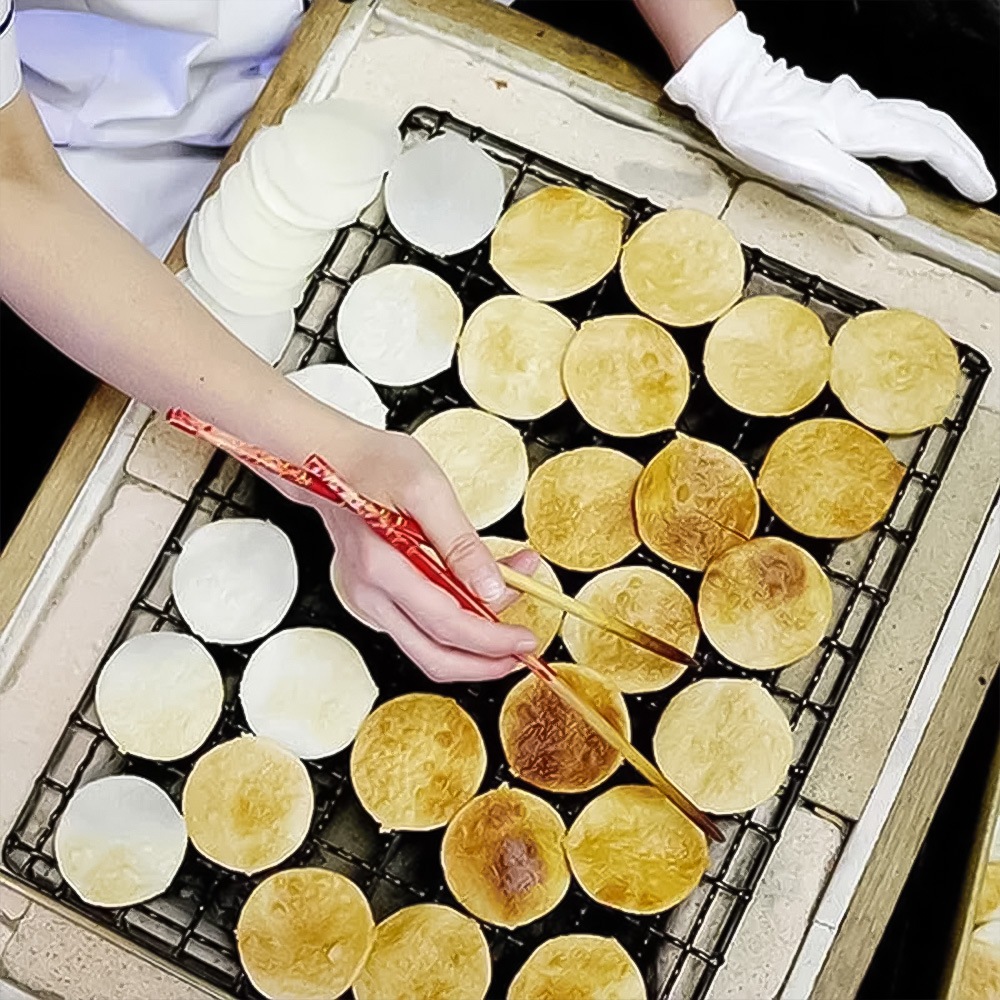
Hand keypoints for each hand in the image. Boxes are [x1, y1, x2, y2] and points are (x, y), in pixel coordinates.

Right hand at [307, 426, 541, 681]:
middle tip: (523, 648)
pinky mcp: (375, 599)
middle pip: (435, 656)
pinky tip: (480, 599)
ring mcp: (369, 600)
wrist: (331, 460)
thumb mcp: (428, 488)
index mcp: (382, 568)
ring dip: (473, 644)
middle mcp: (370, 594)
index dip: (492, 641)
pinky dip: (455, 626)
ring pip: (427, 648)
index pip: (446, 626)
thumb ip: (461, 543)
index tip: (526, 639)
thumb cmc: (376, 464)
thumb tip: (492, 589)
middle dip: (485, 662)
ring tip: (511, 611)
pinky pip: (419, 628)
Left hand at [663, 13, 995, 216]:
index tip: (981, 190)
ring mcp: (857, 106)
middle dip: (966, 155)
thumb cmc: (759, 127)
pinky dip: (922, 132)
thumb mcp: (802, 164)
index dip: (961, 168)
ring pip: (920, 118)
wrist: (734, 93)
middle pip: (935, 127)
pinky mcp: (844, 107)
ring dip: (948, 142)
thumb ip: (850, 185)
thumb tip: (891, 208)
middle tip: (983, 184)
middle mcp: (866, 111)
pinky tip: (917, 144)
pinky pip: (899, 117)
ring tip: (963, 166)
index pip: (930, 145)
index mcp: (862, 127)